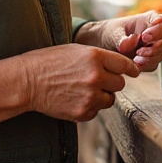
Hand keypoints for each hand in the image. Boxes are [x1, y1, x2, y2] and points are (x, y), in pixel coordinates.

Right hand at [19, 44, 139, 122]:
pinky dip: (90, 107)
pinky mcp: (82, 112)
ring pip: (110, 99)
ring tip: (84, 90)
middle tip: (97, 81)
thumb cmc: (49, 62)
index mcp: (95, 57)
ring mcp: (90, 95)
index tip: (134, 72)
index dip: (130, 69)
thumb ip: (99, 58)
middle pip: (120, 84)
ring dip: (102, 96)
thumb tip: (120, 66)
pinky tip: (75, 99)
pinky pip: (96, 111)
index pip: (125, 64)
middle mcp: (96, 76)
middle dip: (112, 83)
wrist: (27, 81)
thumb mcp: (76, 50)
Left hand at [76, 11, 161, 71]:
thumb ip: (122, 38)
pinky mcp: (153, 58)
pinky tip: (135, 64)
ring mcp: (158, 45)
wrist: (105, 46)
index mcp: (151, 19)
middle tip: (139, 52)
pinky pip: (155, 63)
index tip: (144, 37)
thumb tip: (133, 41)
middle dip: (157, 48)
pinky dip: (146, 65)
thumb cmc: (111, 33)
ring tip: (135, 59)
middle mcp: (158, 31)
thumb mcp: (113, 33)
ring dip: (152, 58)